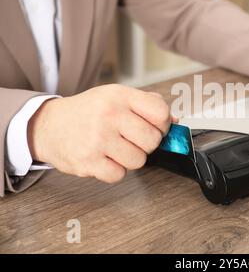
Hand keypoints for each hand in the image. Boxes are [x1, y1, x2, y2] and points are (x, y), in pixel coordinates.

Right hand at [28, 84, 172, 182]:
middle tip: (132, 139)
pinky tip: (104, 158)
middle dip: (146, 144)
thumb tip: (175, 121)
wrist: (48, 125)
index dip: (163, 125)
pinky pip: (119, 175)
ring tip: (116, 148)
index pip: (160, 113)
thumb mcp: (116, 97)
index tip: (155, 127)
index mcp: (120, 96)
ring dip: (130, 158)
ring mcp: (97, 139)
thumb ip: (147, 105)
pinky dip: (115, 171)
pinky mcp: (87, 161)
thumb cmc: (88, 112)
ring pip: (138, 160)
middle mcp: (109, 115)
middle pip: (152, 140)